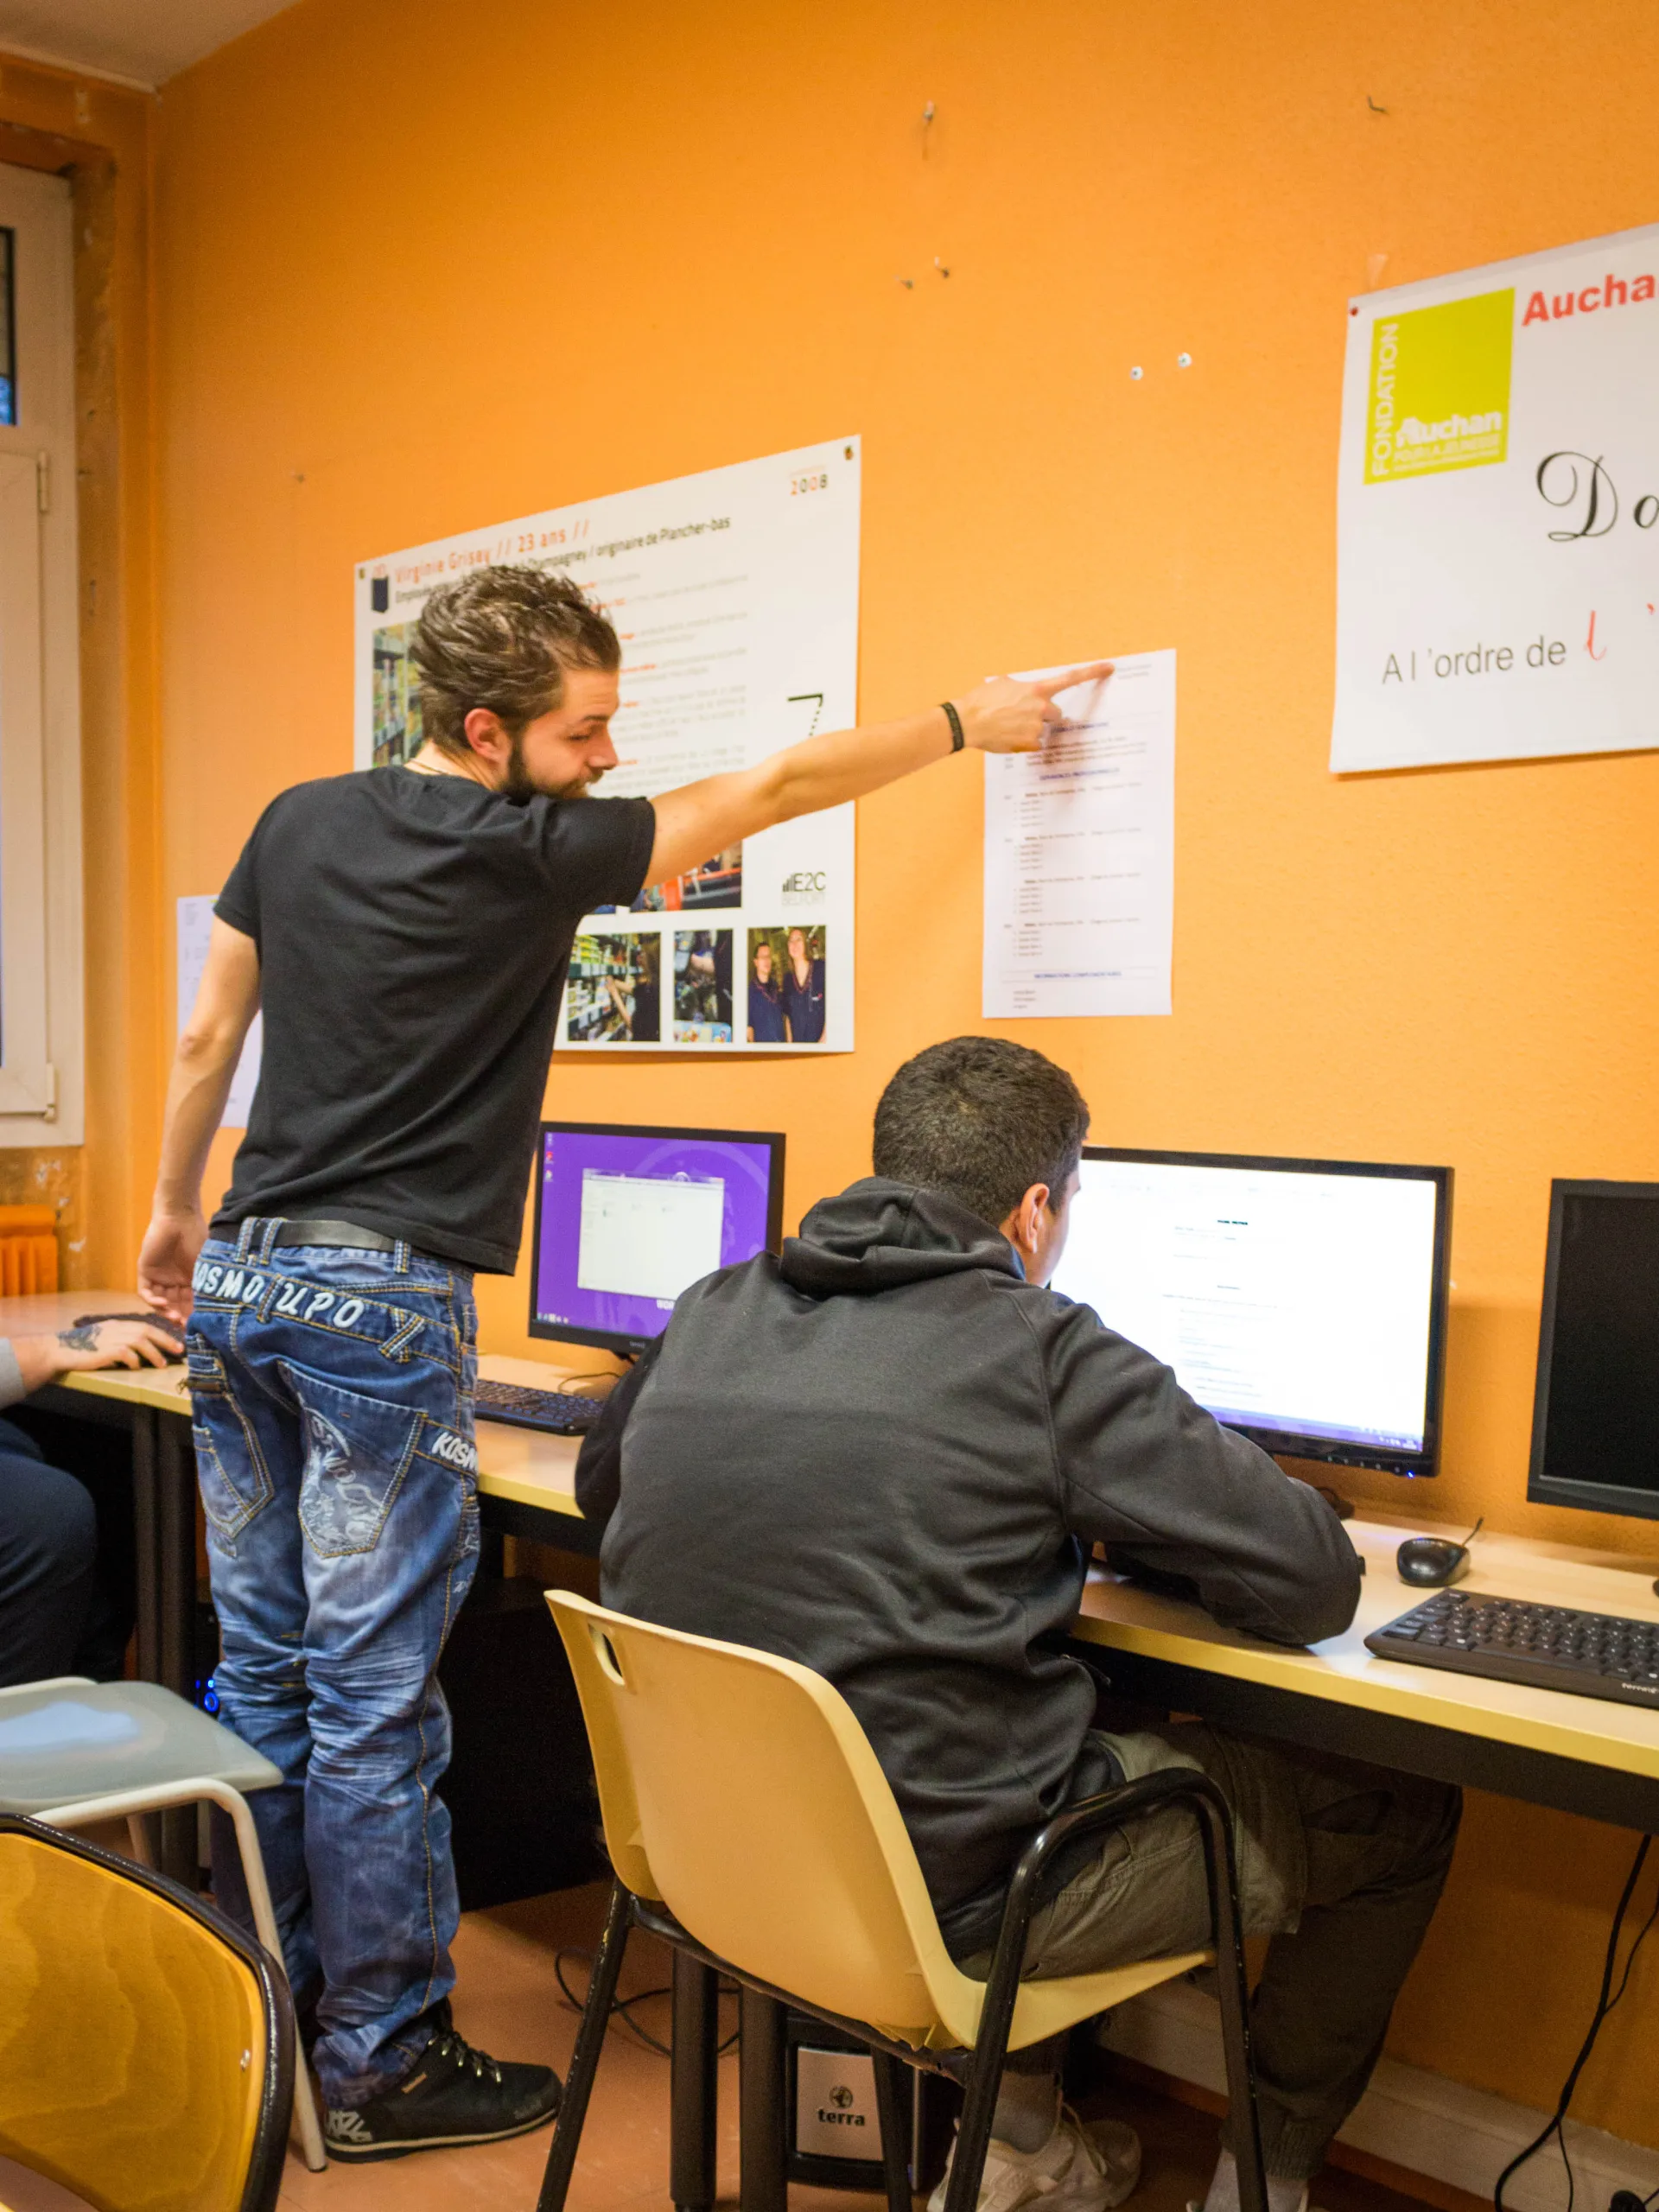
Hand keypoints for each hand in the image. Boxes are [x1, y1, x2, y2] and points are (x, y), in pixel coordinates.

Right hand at [13, 1317, 185, 1394]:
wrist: (59, 1350)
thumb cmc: (82, 1348)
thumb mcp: (105, 1339)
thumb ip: (121, 1340)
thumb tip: (140, 1352)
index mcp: (117, 1324)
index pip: (145, 1325)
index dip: (163, 1333)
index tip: (175, 1342)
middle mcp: (116, 1328)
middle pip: (147, 1330)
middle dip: (166, 1340)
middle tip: (179, 1350)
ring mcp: (110, 1337)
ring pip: (140, 1341)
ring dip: (154, 1353)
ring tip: (162, 1364)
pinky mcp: (104, 1350)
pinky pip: (126, 1354)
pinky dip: (134, 1361)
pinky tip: (136, 1367)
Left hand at [138, 1208, 206, 1327]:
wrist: (180, 1218)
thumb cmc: (197, 1238)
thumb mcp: (205, 1267)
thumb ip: (204, 1286)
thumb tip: (210, 1309)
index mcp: (189, 1279)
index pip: (190, 1303)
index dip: (193, 1315)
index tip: (200, 1326)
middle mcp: (174, 1281)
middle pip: (175, 1306)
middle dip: (180, 1317)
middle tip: (185, 1326)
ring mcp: (159, 1277)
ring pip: (160, 1303)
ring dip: (166, 1312)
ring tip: (175, 1317)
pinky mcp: (145, 1272)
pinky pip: (146, 1293)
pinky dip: (153, 1301)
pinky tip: (163, 1304)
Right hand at [951, 663, 1114, 753]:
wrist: (967, 722)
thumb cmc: (981, 701)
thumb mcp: (1004, 684)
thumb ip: (1022, 688)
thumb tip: (1025, 695)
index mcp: (1036, 690)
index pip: (1070, 678)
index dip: (1092, 672)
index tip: (1108, 668)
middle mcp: (1041, 708)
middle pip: (1057, 714)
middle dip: (1045, 716)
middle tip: (1025, 716)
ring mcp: (1036, 727)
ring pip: (1043, 730)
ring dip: (1032, 729)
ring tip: (1009, 727)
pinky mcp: (1029, 744)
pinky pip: (1035, 744)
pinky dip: (1024, 742)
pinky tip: (1009, 737)